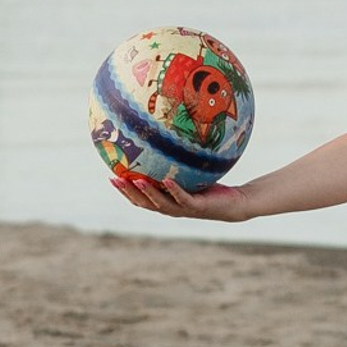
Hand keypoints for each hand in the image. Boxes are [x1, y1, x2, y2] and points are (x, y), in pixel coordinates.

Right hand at [108, 169, 255, 222]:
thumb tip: (168, 137)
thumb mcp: (192, 172)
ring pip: (160, 203)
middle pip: (144, 203)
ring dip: (147, 193)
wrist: (234, 202)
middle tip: (115, 179)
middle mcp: (172, 207)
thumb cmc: (212, 186)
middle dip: (128, 192)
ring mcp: (184, 209)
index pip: (140, 198)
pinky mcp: (197, 207)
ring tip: (135, 180)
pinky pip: (183, 198)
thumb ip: (179, 162)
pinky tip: (166, 179)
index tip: (111, 177)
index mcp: (166, 201)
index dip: (125, 191)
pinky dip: (174, 190)